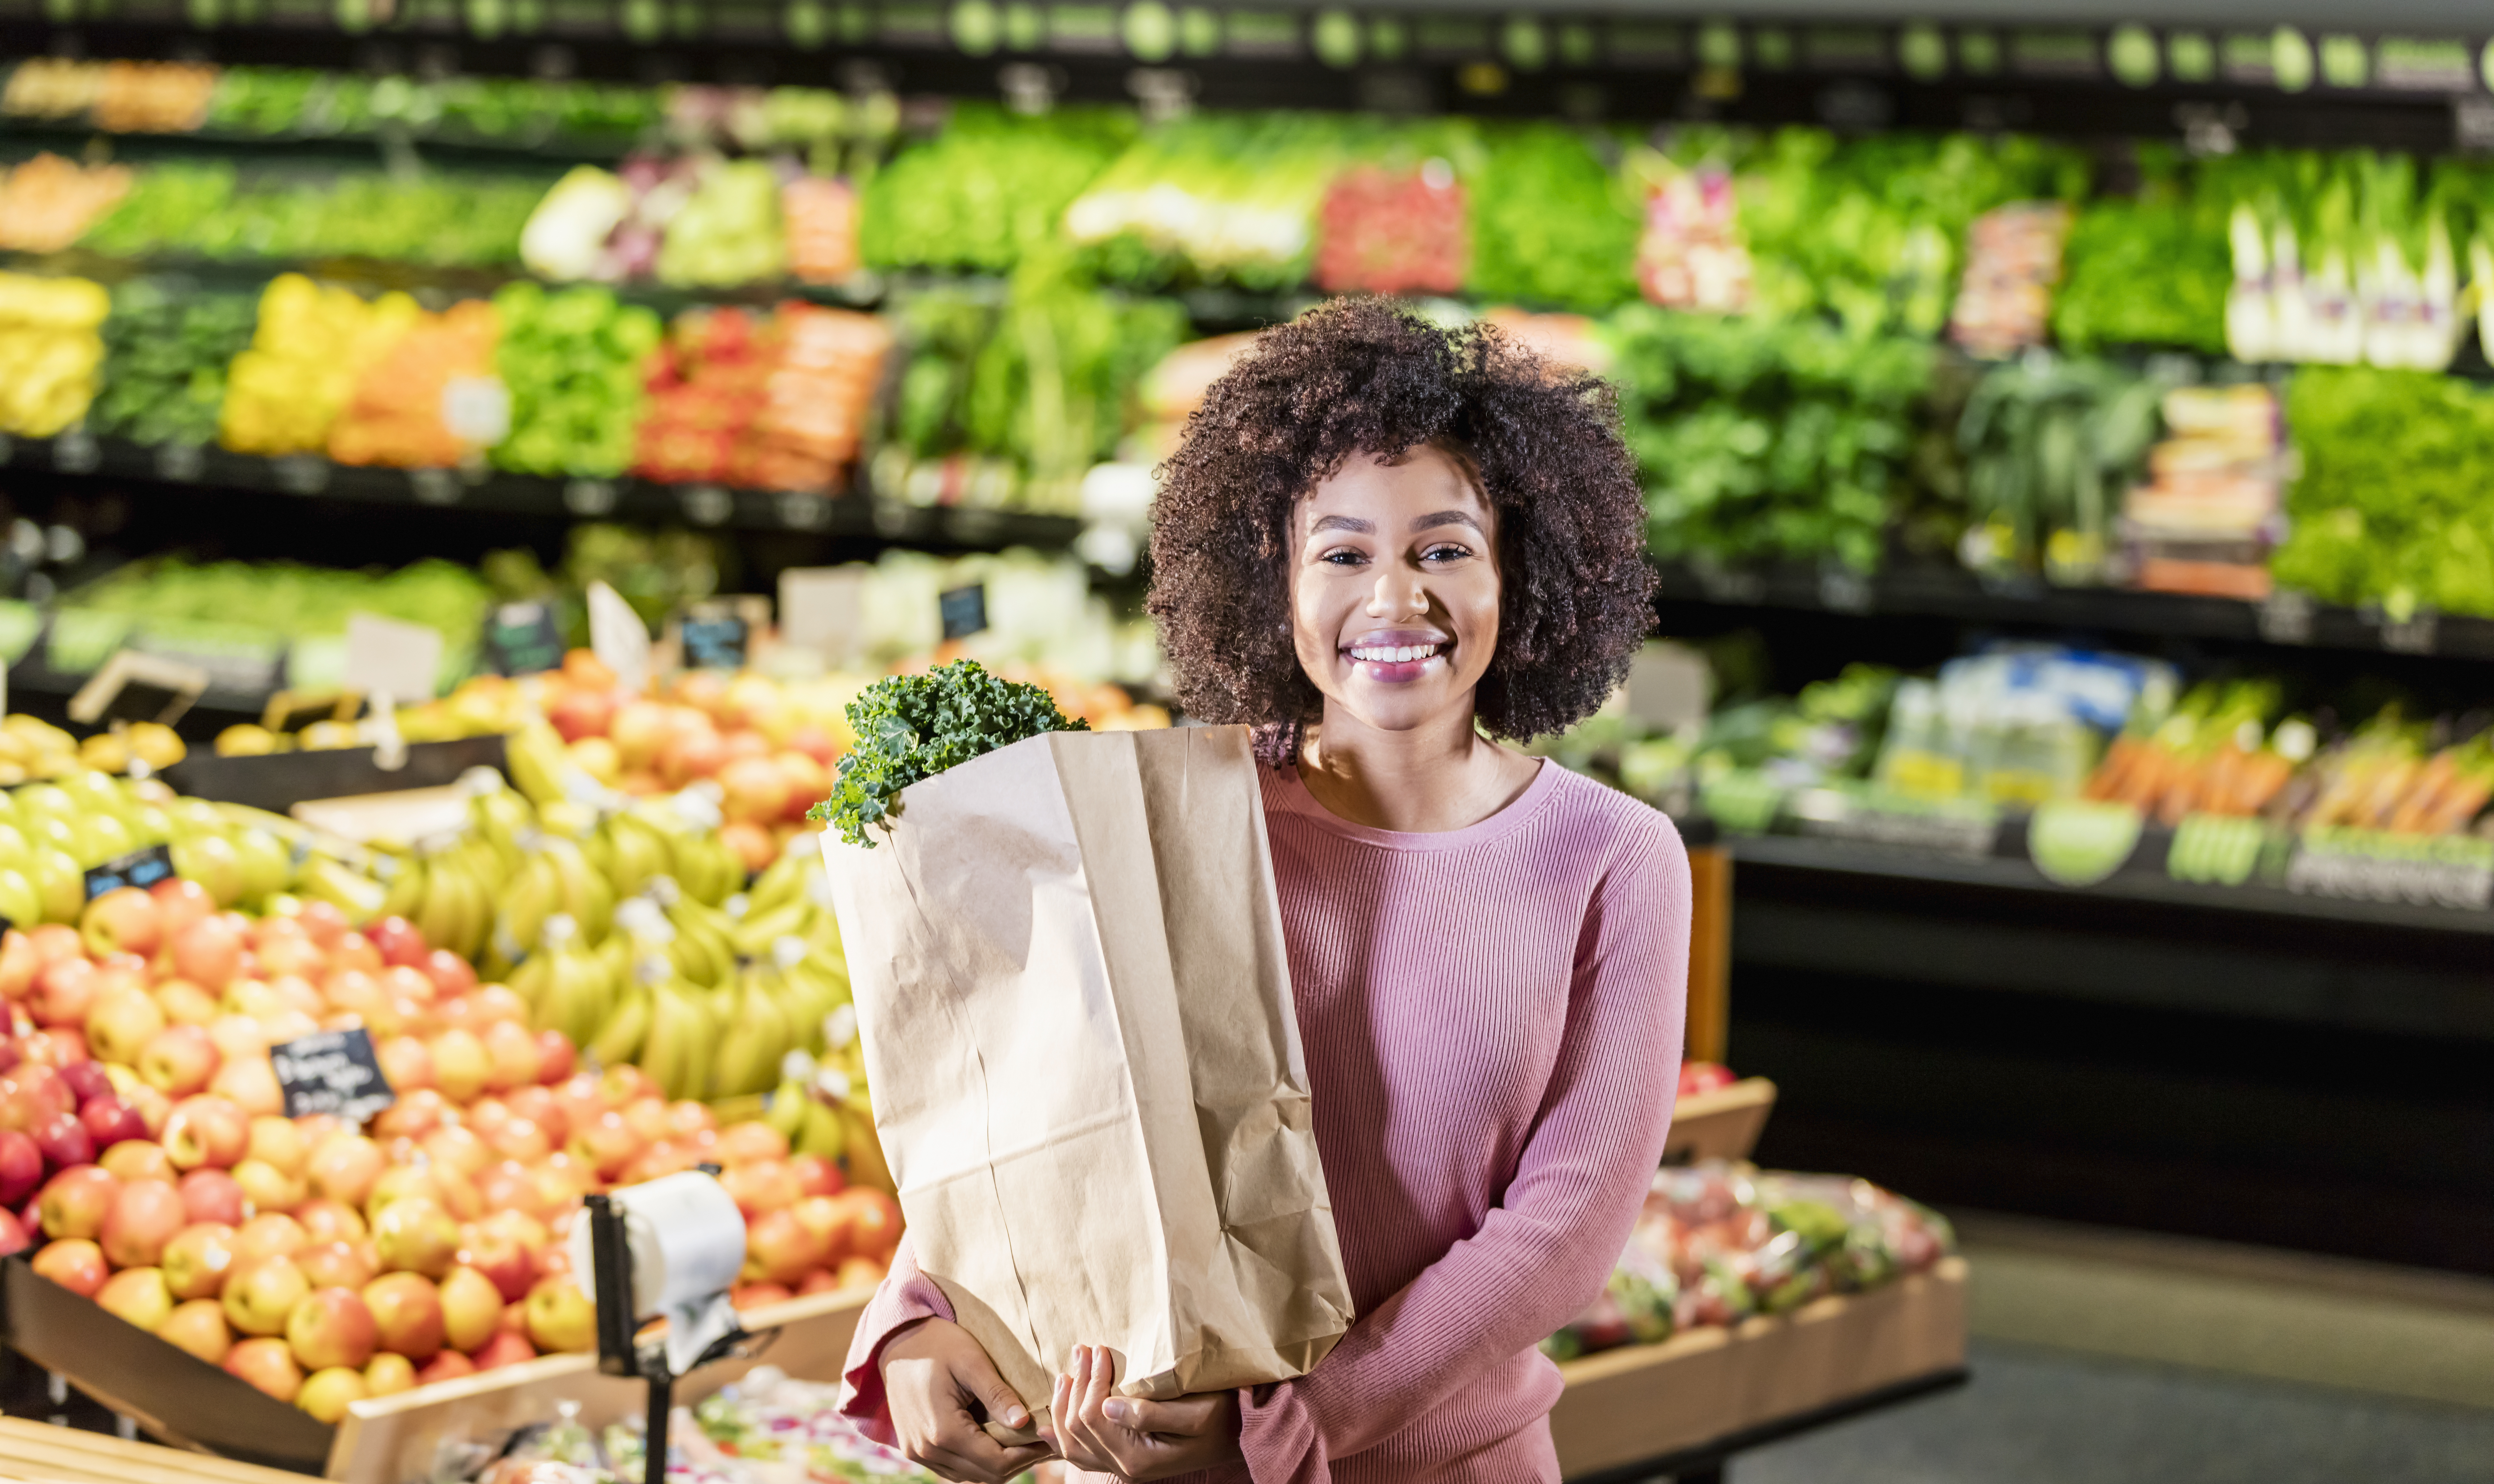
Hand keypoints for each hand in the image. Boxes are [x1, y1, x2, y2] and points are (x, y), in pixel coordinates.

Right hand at [880, 1317, 1055, 1482]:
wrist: (897, 1341)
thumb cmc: (938, 1343)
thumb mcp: (971, 1361)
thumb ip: (997, 1394)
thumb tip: (1024, 1422)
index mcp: (943, 1431)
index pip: (996, 1462)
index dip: (1028, 1455)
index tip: (1050, 1438)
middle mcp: (928, 1450)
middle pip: (985, 1475)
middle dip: (1018, 1462)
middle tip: (1043, 1441)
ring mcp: (918, 1452)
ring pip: (970, 1476)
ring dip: (999, 1464)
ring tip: (1025, 1442)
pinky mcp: (915, 1448)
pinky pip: (953, 1469)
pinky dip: (977, 1461)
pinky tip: (996, 1441)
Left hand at [1043, 1343, 1241, 1480]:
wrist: (1240, 1433)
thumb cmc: (1223, 1417)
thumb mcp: (1196, 1413)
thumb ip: (1151, 1413)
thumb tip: (1108, 1405)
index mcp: (1138, 1457)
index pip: (1094, 1416)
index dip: (1091, 1380)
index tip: (1099, 1349)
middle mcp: (1124, 1467)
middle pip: (1078, 1427)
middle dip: (1076, 1384)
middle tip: (1083, 1349)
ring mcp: (1122, 1466)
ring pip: (1071, 1443)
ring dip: (1064, 1405)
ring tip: (1067, 1372)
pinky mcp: (1124, 1458)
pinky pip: (1080, 1455)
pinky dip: (1060, 1439)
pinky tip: (1046, 1427)